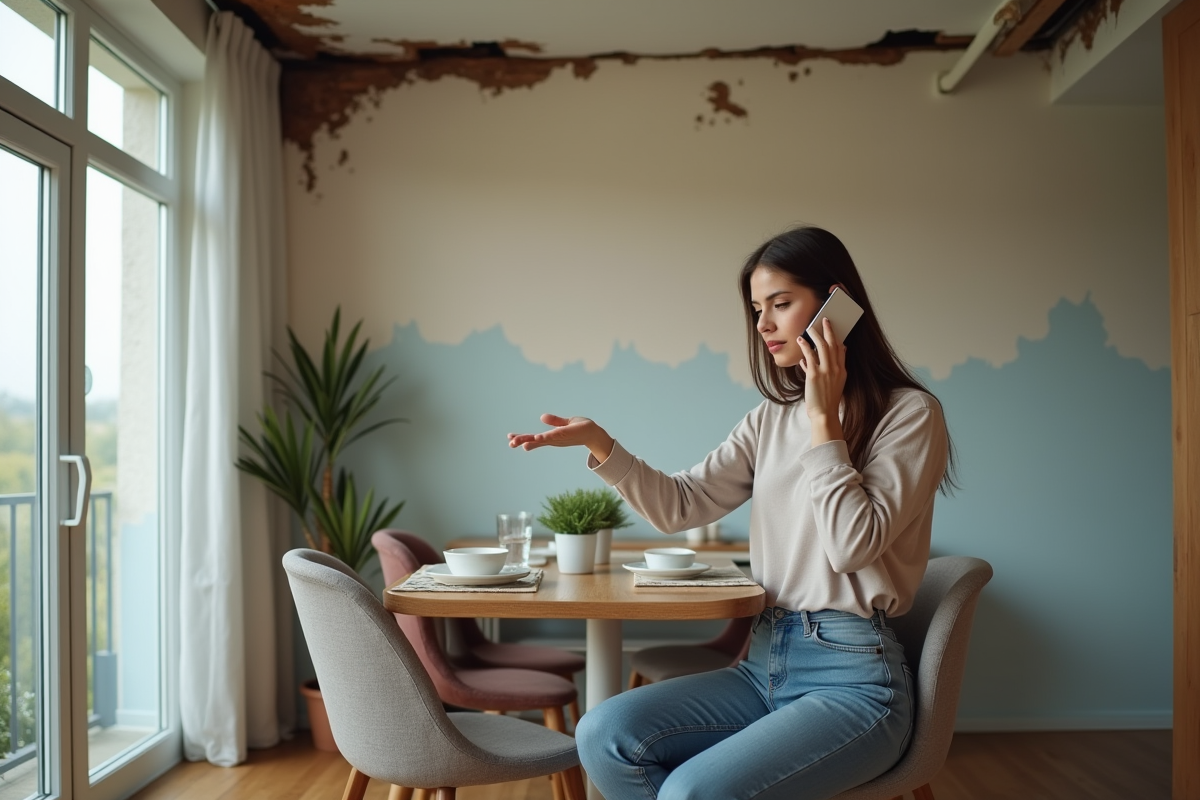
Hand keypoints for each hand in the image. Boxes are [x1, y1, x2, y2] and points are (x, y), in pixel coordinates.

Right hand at [508, 414, 615, 462]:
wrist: (593, 432)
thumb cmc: (580, 428)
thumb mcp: (565, 423)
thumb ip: (554, 421)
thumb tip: (542, 417)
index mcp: (550, 436)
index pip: (533, 438)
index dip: (522, 438)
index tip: (509, 438)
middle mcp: (553, 439)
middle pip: (534, 440)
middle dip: (522, 441)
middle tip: (510, 443)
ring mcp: (558, 438)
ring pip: (542, 440)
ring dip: (531, 441)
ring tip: (520, 443)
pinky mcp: (566, 435)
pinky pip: (554, 436)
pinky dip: (545, 438)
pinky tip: (537, 438)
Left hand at [796, 317, 846, 444]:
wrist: (824, 414)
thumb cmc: (826, 400)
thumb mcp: (834, 384)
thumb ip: (829, 370)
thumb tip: (817, 357)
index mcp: (842, 371)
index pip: (841, 350)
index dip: (837, 337)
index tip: (832, 329)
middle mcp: (836, 369)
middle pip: (834, 344)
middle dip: (829, 330)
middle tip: (825, 320)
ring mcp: (826, 371)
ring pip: (823, 346)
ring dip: (816, 335)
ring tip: (810, 327)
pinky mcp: (815, 375)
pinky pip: (810, 356)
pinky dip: (805, 346)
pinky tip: (801, 340)